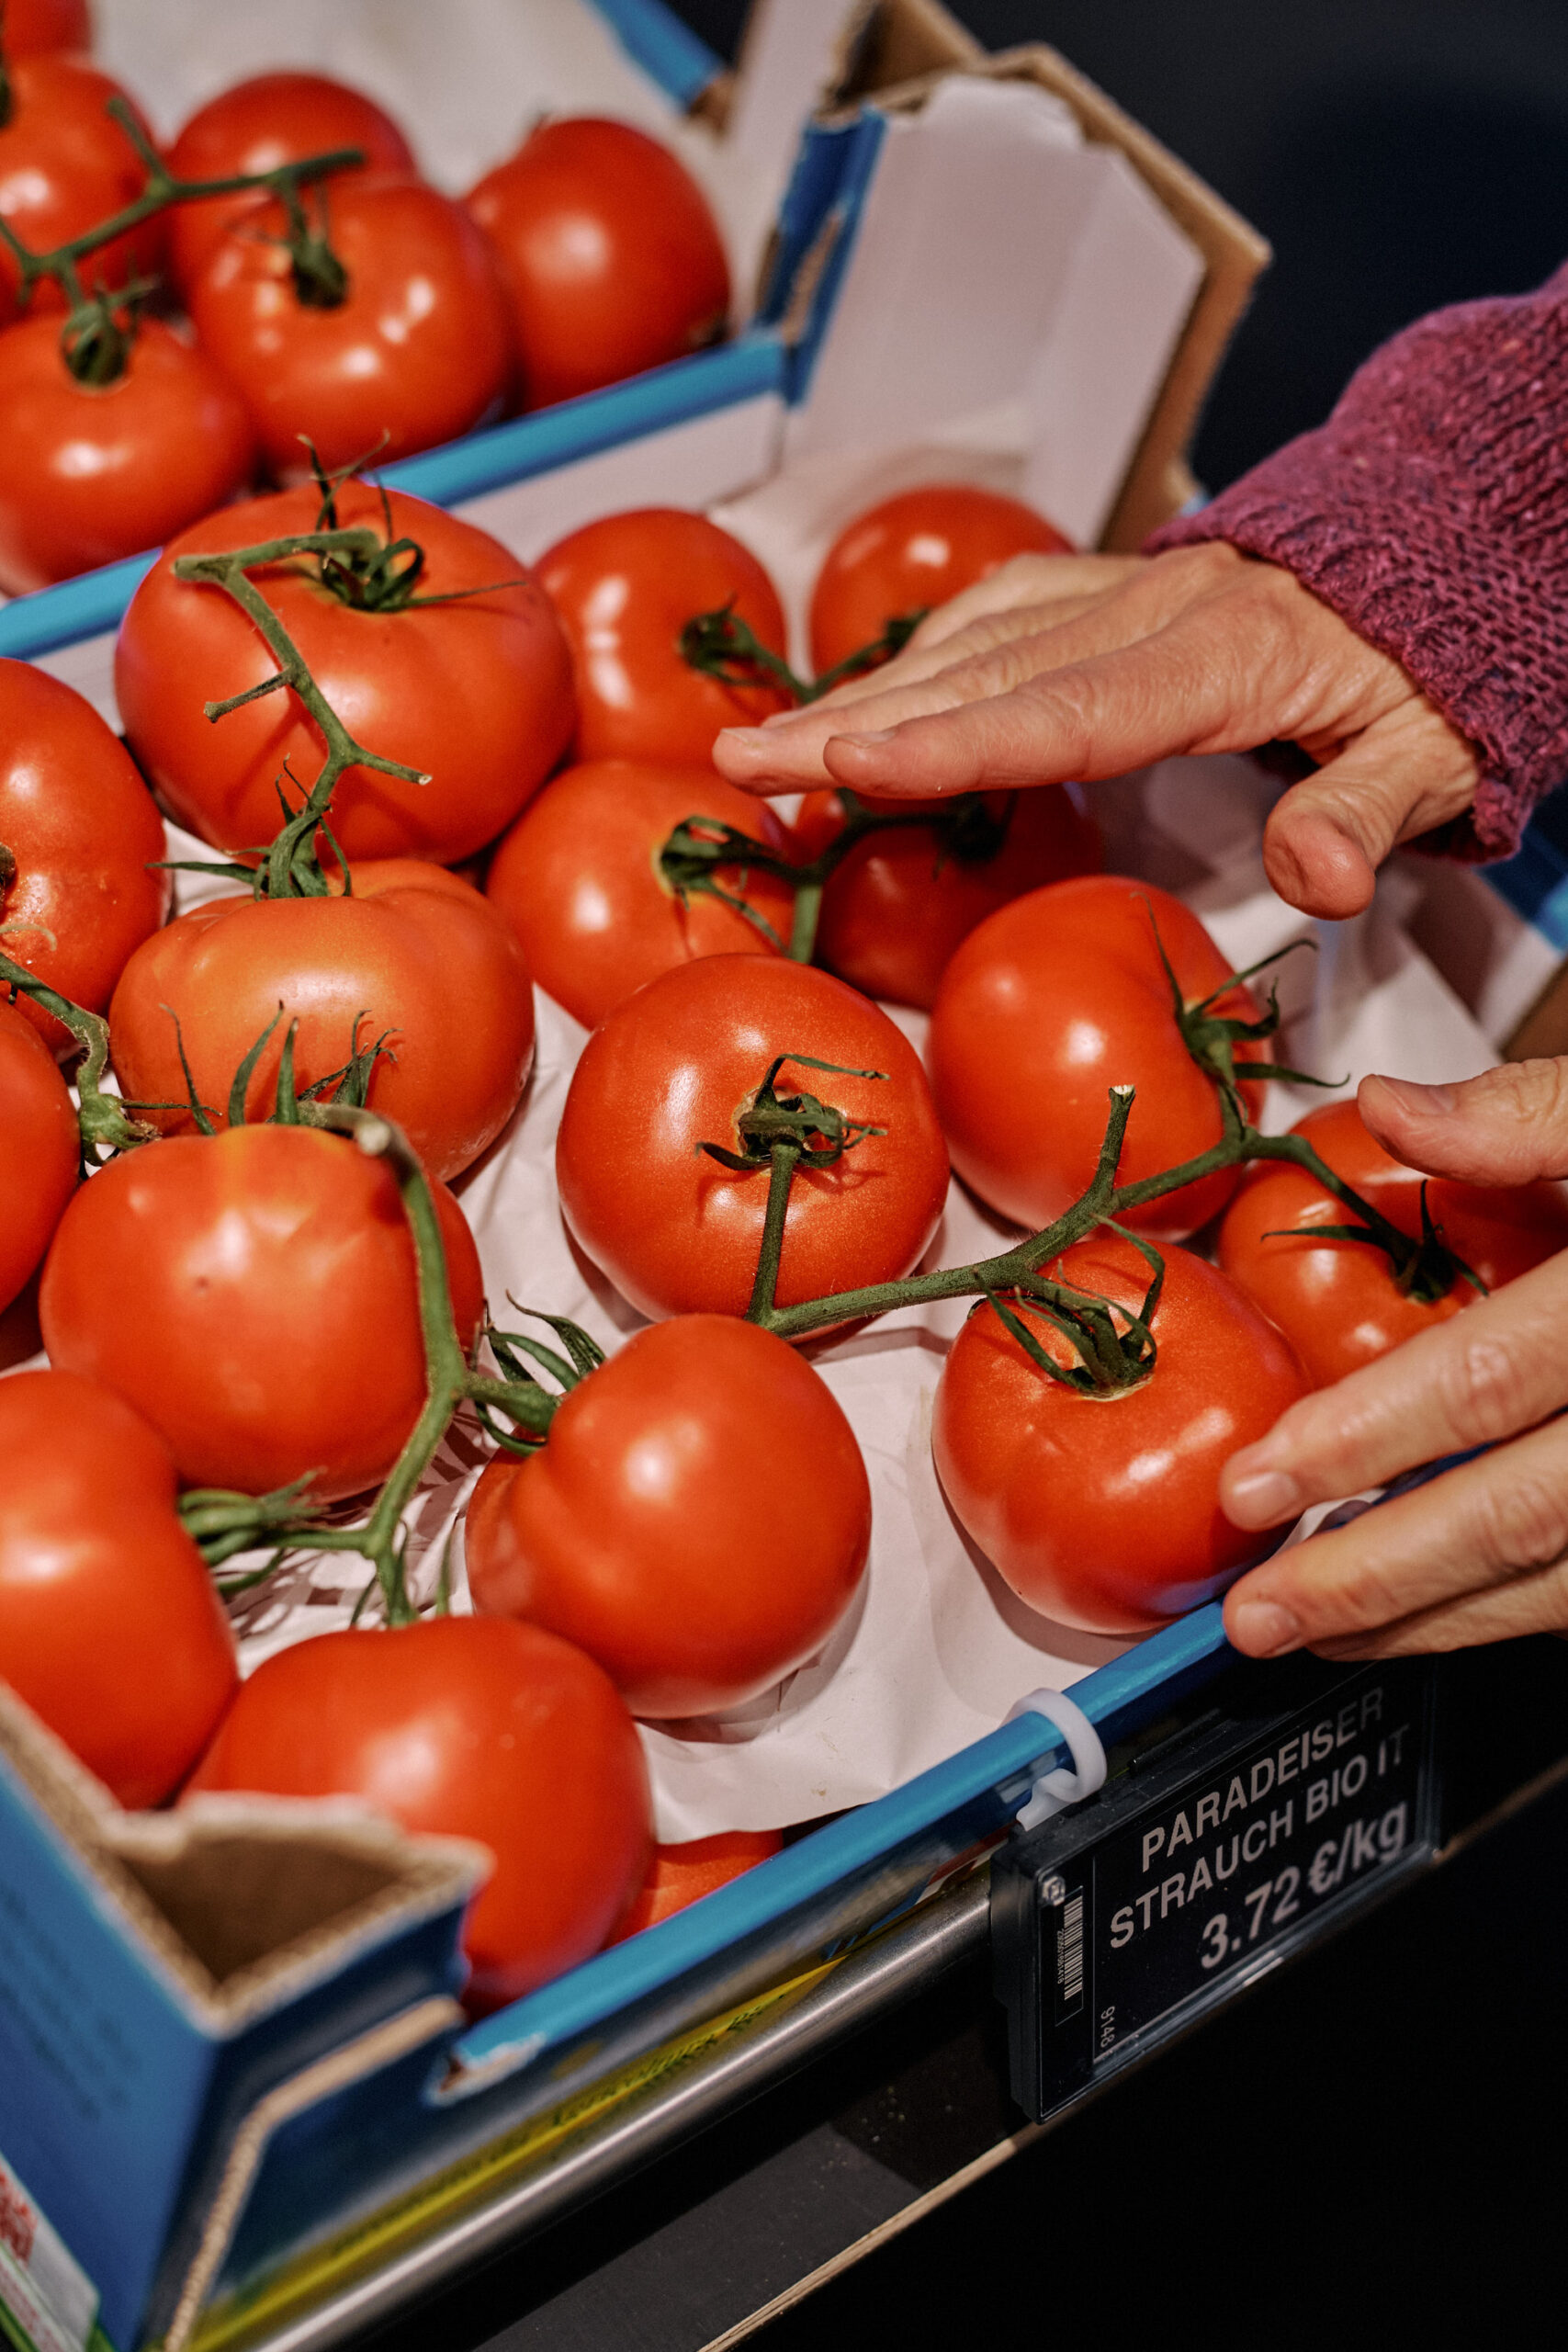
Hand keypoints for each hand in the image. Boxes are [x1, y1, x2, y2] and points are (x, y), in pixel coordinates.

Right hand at [713, 544, 1480, 919]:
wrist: (1438, 554)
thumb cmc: (1431, 663)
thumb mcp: (1441, 744)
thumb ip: (1375, 808)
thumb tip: (1323, 879)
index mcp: (1229, 650)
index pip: (1072, 706)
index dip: (959, 743)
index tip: (858, 764)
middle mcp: (1154, 607)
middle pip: (984, 672)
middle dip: (854, 722)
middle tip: (746, 766)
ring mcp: (1120, 590)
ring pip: (969, 639)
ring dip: (861, 694)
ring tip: (767, 746)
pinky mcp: (1103, 591)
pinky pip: (992, 617)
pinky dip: (916, 660)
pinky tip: (865, 696)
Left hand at [1219, 1059, 1567, 1656]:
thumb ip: (1525, 1115)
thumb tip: (1388, 1104)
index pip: (1486, 1380)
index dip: (1362, 1439)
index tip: (1254, 1483)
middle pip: (1521, 1514)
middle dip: (1378, 1574)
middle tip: (1260, 1614)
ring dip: (1439, 1620)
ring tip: (1325, 1636)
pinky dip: (1519, 1615)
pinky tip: (1437, 1617)